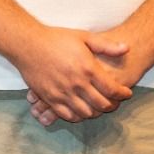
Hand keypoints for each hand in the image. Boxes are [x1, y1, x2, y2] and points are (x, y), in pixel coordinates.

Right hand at [13, 26, 132, 125]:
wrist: (27, 44)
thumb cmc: (55, 38)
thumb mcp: (83, 37)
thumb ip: (106, 45)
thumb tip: (126, 48)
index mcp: (88, 69)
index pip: (112, 89)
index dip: (122, 94)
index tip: (126, 93)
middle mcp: (77, 83)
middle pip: (102, 104)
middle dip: (112, 105)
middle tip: (115, 102)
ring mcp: (62, 92)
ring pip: (86, 112)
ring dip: (96, 112)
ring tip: (98, 107)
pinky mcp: (49, 97)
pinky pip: (67, 114)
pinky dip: (77, 116)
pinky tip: (80, 110)